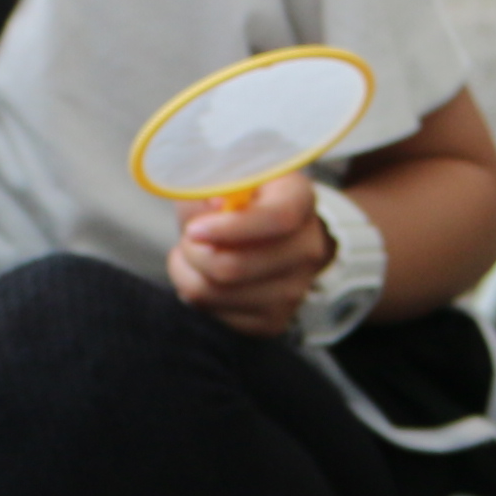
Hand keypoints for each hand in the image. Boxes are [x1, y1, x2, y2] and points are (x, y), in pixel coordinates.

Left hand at [168, 182, 328, 336]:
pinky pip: (219, 316)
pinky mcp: (276, 319)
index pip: (278, 218)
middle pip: (238, 266)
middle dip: (194, 253)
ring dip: (189, 274)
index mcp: (300, 198)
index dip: (230, 229)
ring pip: (219, 294)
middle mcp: (308, 246)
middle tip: (187, 239)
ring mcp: (296, 288)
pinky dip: (198, 297)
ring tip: (190, 255)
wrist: (263, 231)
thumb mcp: (220, 176)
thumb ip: (209, 183)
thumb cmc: (235, 197)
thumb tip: (213, 206)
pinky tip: (204, 276)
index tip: (194, 230)